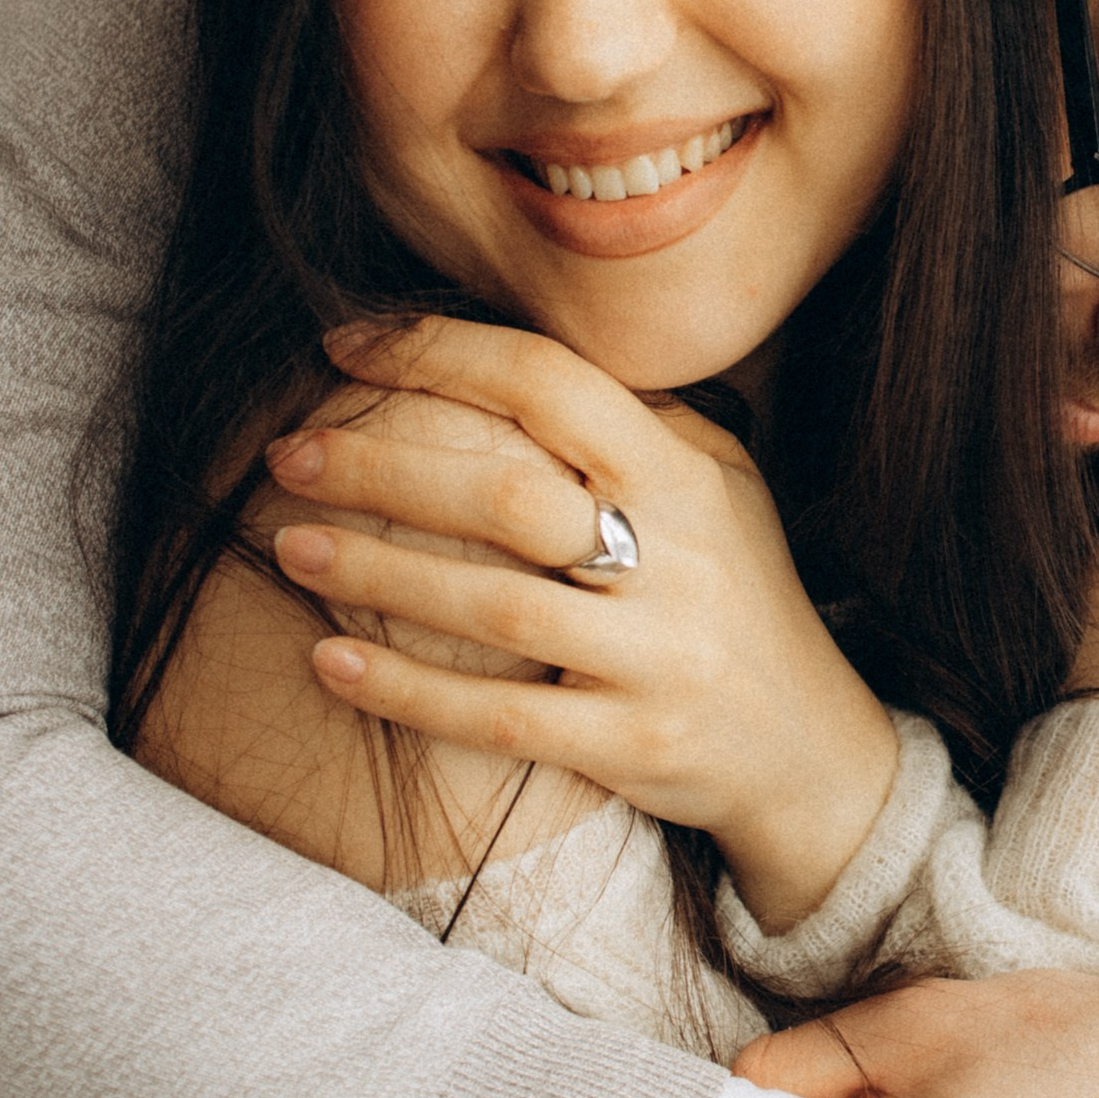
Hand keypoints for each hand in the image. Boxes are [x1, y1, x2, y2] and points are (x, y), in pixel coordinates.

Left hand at [265, 316, 900, 926]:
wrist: (811, 750)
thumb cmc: (739, 596)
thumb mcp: (719, 488)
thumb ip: (631, 422)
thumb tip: (500, 351)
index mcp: (687, 475)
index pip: (551, 385)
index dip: (440, 354)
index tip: (345, 347)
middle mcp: (677, 560)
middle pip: (506, 495)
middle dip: (383, 467)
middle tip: (289, 455)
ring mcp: (657, 658)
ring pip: (493, 607)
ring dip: (375, 573)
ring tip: (287, 546)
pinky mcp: (630, 745)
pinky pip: (500, 717)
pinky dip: (406, 690)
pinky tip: (328, 663)